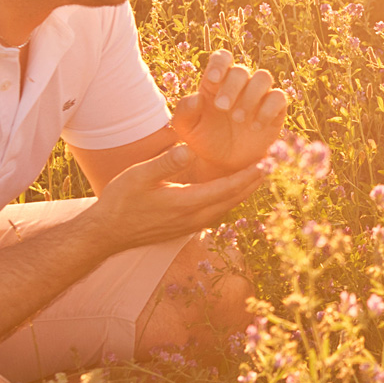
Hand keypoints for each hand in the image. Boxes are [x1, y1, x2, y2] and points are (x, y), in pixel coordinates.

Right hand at [91, 143, 264, 250]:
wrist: (108, 233)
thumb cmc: (121, 201)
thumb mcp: (138, 176)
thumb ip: (164, 163)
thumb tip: (187, 149)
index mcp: (187, 203)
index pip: (228, 188)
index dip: (250, 174)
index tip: (268, 161)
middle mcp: (195, 218)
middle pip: (234, 198)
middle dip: (255, 181)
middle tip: (275, 162)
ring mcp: (192, 225)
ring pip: (228, 206)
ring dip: (245, 190)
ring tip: (260, 173)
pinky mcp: (187, 227)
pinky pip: (218, 210)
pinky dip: (231, 197)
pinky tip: (234, 188)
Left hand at [169, 49, 289, 176]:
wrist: (224, 163)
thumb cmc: (203, 140)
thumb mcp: (186, 128)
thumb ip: (184, 111)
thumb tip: (196, 97)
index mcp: (216, 82)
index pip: (222, 58)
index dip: (220, 64)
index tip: (213, 79)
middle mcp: (239, 84)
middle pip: (241, 70)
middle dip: (231, 87)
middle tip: (221, 108)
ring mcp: (259, 95)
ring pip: (263, 77)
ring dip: (251, 96)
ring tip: (238, 119)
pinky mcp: (275, 110)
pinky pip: (279, 97)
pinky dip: (268, 110)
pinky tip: (255, 127)